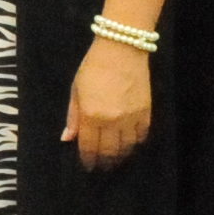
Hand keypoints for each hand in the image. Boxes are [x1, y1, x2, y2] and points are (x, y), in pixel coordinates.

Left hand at [63, 36, 154, 167]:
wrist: (122, 49)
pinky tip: (130, 143)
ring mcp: (131, 118)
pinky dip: (136, 142)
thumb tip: (67, 139)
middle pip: (109, 151)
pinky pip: (142, 135)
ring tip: (116, 157)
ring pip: (127, 147)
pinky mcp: (146, 112)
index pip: (89, 147)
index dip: (88, 159)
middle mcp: (112, 121)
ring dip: (120, 155)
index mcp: (91, 115)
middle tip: (102, 166)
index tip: (88, 165)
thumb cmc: (94, 67)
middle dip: (104, 162)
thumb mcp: (76, 89)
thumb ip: (73, 116)